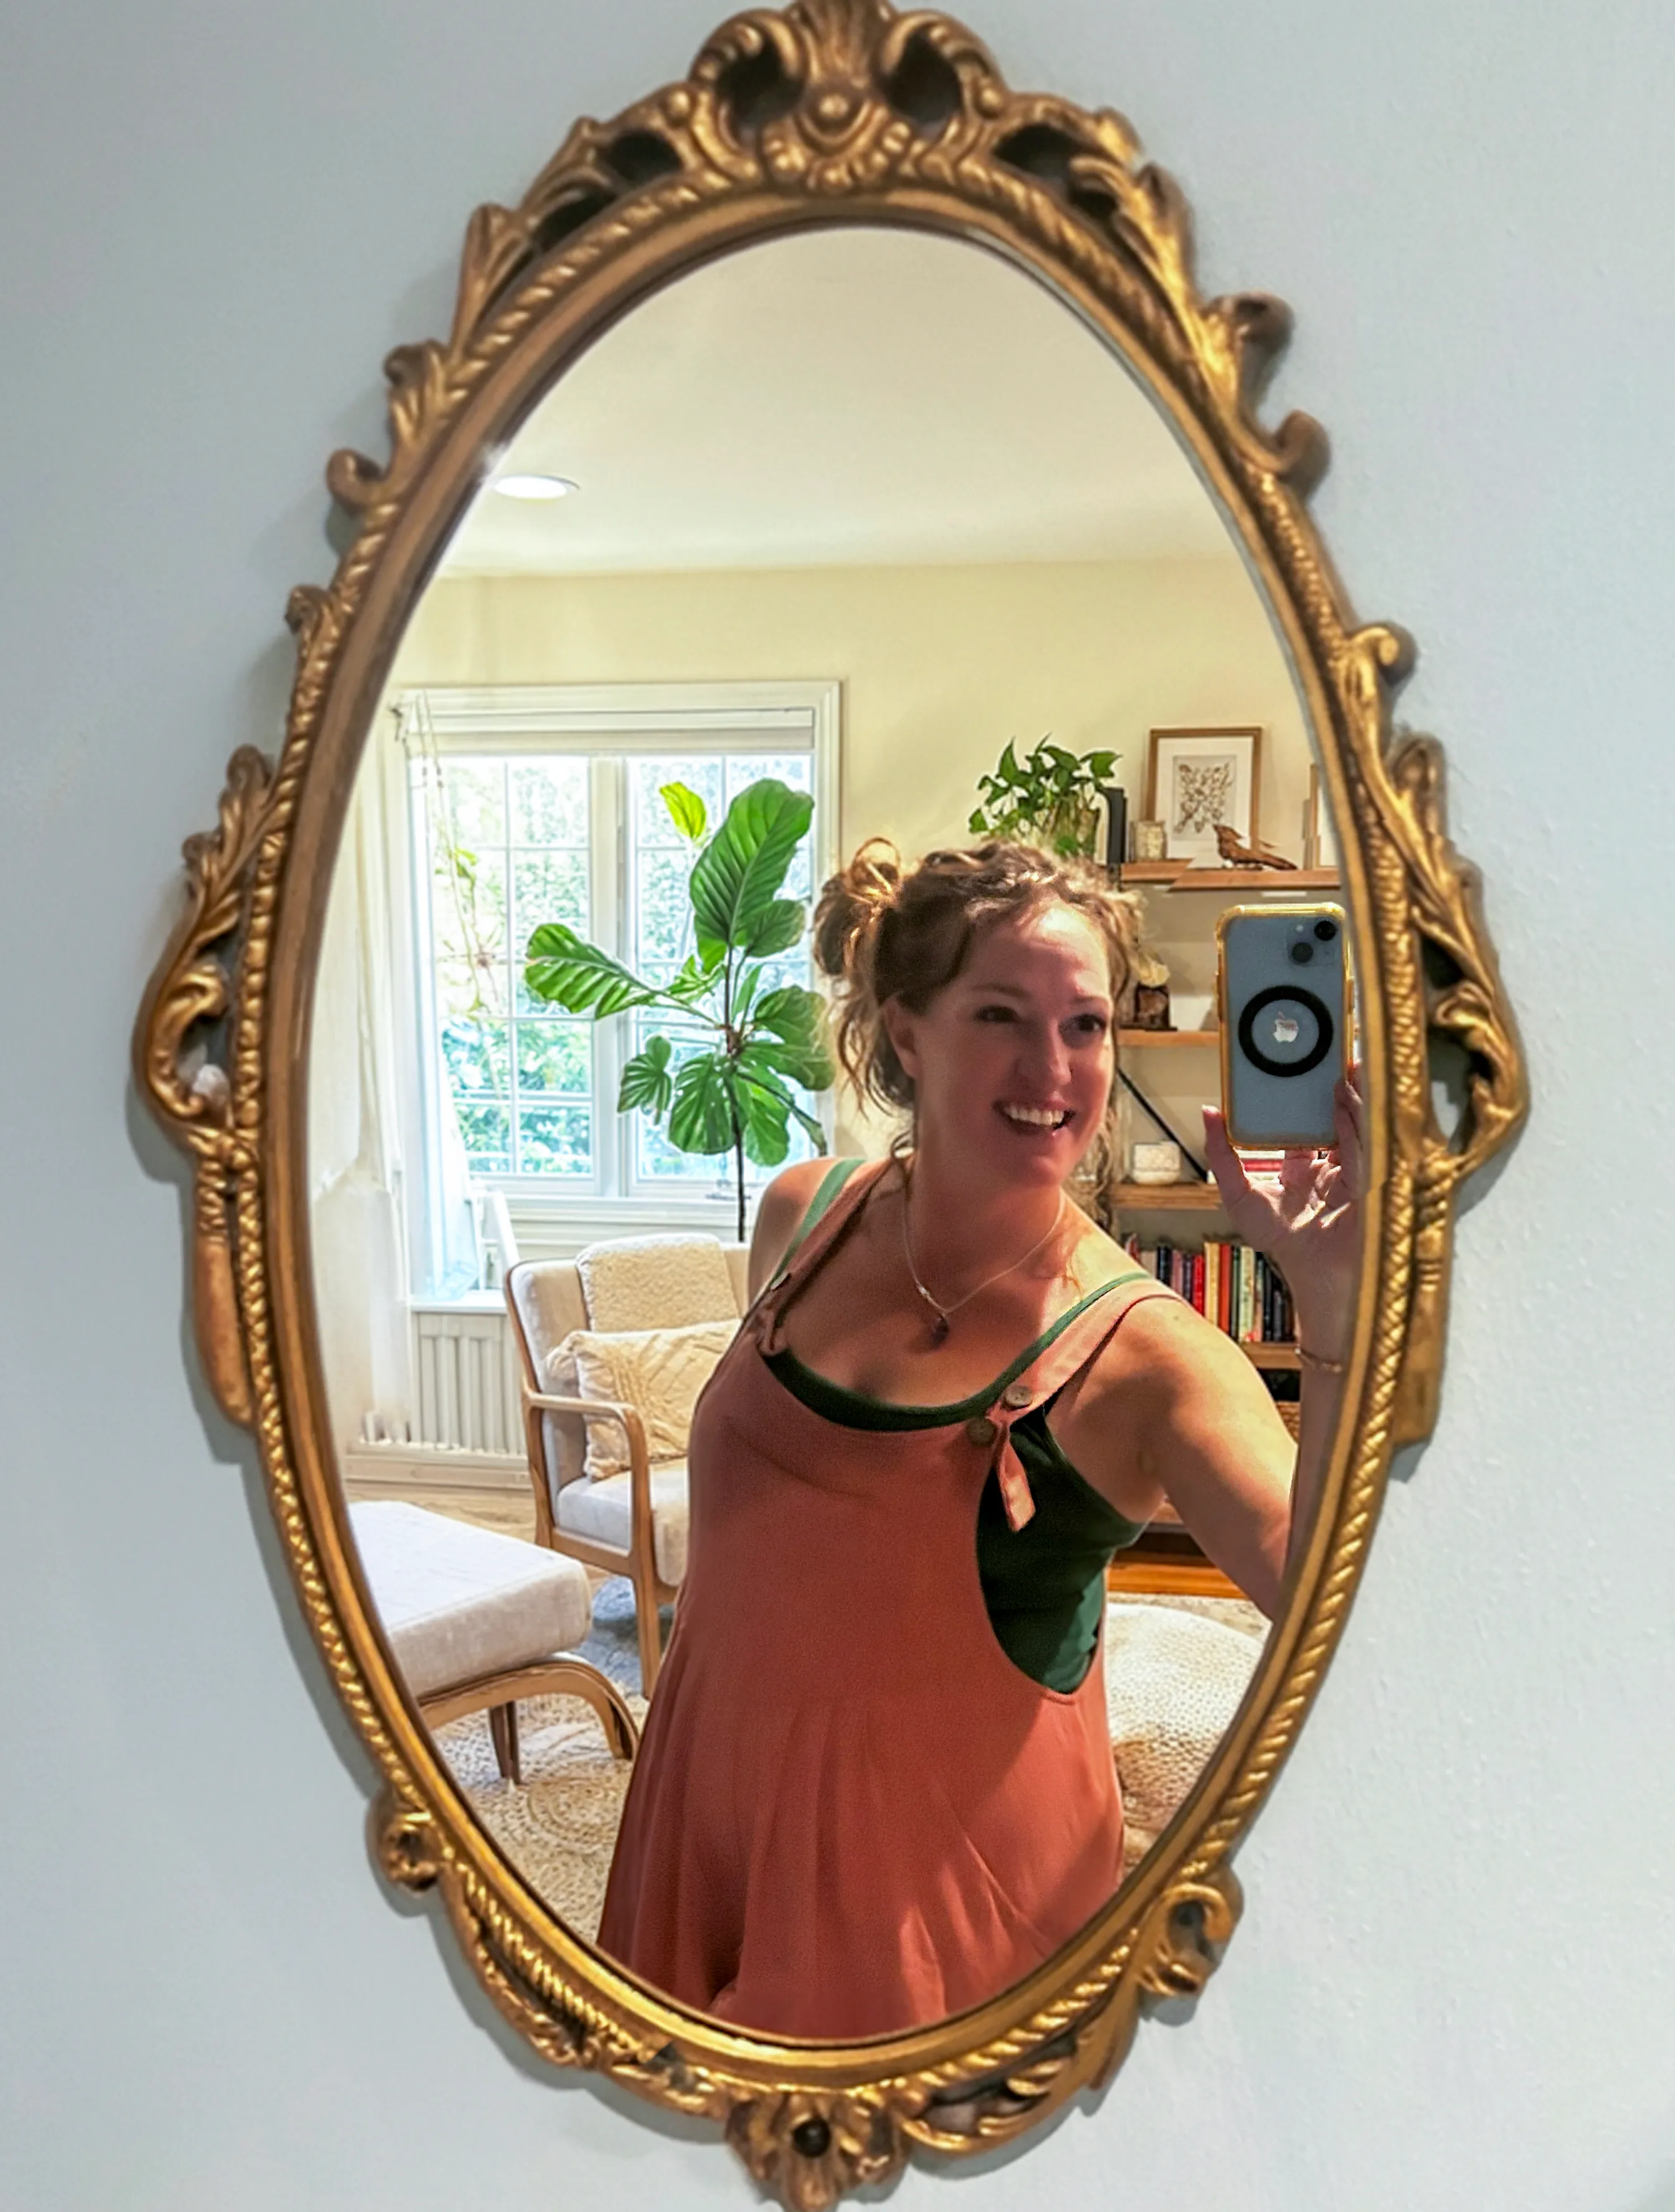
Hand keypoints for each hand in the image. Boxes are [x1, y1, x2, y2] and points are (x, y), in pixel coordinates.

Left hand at [1202, 1069, 1363, 1361]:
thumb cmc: (1281, 1240)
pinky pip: (1363, 1140)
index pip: (1308, 1118)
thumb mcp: (1238, 1193)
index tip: (1298, 1060)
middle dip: (1335, 1081)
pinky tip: (1344, 1094)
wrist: (1315, 1274)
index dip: (1303, 1091)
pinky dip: (1354, 1117)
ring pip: (1356, 1120)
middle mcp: (1333, 1162)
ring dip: (1351, 1090)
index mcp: (1307, 1163)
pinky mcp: (1370, 1177)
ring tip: (1342, 1057)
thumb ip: (1222, 1154)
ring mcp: (1355, 1168)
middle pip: (1337, 1112)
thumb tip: (1208, 1112)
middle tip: (1328, 1047)